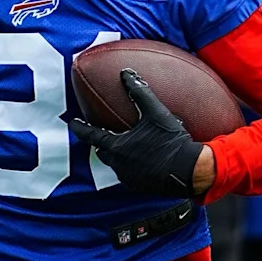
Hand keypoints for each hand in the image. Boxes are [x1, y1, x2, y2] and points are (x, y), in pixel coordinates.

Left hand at [71, 70, 204, 196]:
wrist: (188, 171)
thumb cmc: (171, 141)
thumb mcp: (155, 113)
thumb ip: (139, 92)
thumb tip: (126, 74)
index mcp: (117, 147)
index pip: (91, 136)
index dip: (80, 128)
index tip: (72, 123)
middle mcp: (119, 165)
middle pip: (103, 152)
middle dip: (100, 143)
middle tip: (101, 134)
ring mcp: (129, 178)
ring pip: (116, 165)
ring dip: (117, 155)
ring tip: (124, 146)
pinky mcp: (140, 186)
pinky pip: (130, 174)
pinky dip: (131, 165)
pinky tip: (142, 159)